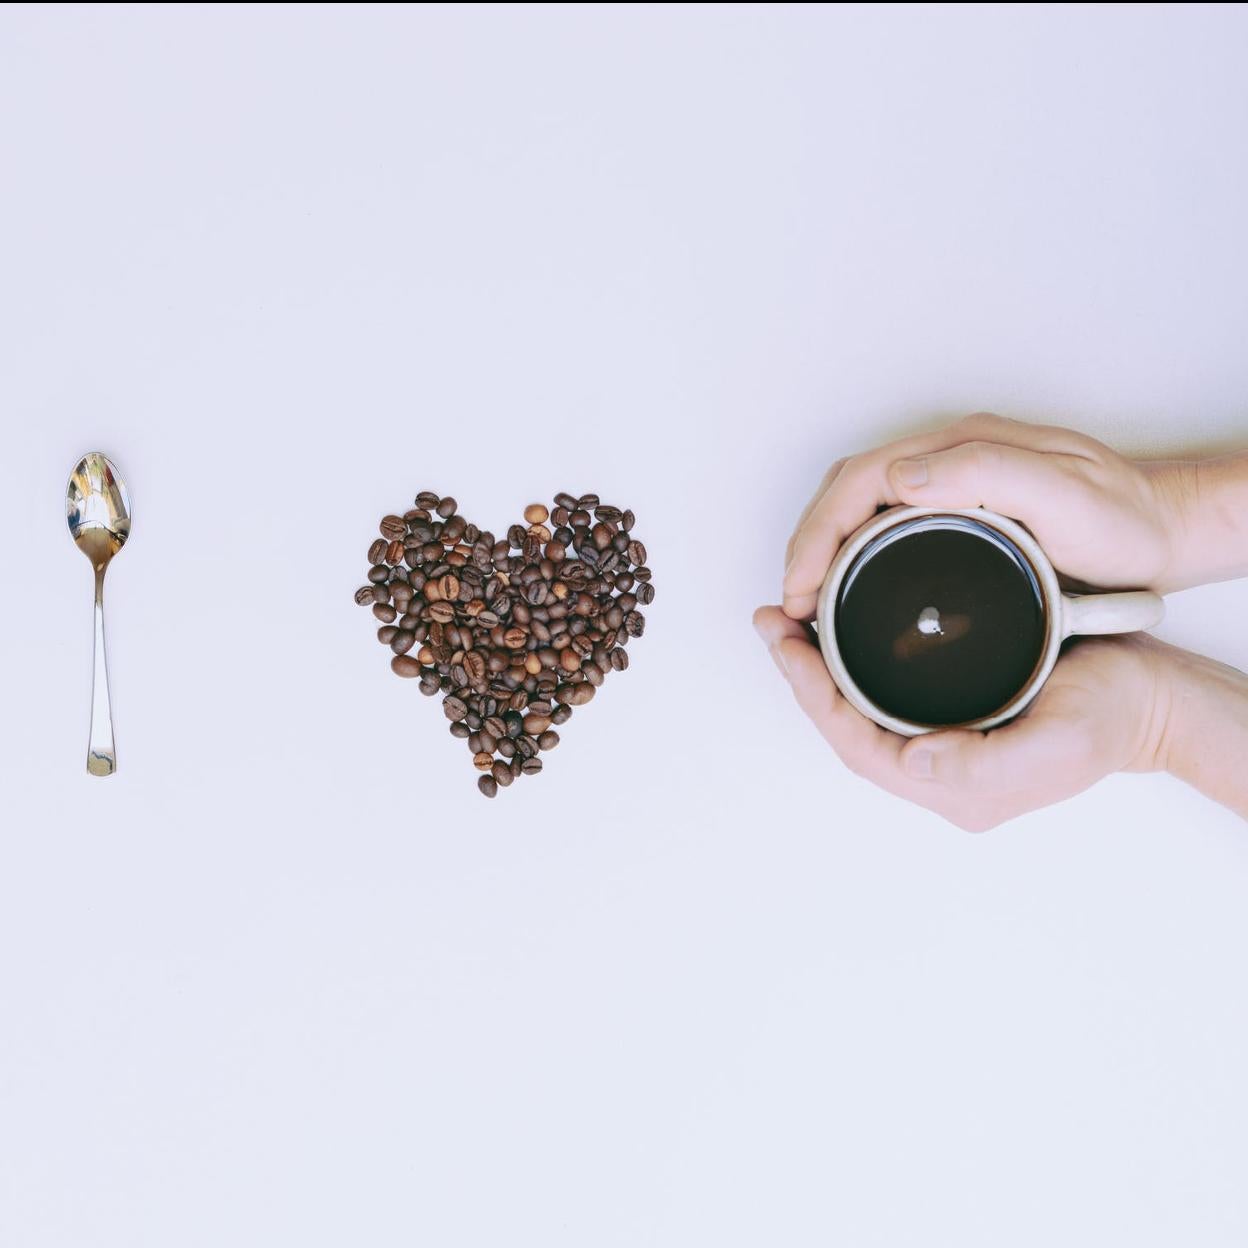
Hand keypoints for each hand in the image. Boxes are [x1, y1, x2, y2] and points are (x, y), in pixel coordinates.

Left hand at [753, 606, 1170, 831]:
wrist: (1151, 698)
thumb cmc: (1112, 717)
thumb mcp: (1059, 742)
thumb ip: (986, 763)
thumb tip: (917, 762)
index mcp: (955, 786)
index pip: (858, 745)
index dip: (815, 698)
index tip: (788, 647)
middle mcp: (939, 770)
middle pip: (846, 727)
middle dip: (801, 677)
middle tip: (771, 623)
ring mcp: (942, 742)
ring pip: (858, 709)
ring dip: (818, 668)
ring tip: (787, 622)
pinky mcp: (951, 712)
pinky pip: (882, 694)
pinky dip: (848, 662)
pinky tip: (833, 631)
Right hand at [782, 412, 1191, 618]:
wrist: (1164, 533)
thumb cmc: (1123, 522)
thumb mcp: (1063, 495)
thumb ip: (985, 472)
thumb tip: (899, 476)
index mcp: (962, 449)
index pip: (860, 480)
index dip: (818, 532)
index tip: (801, 584)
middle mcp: (949, 460)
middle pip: (848, 491)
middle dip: (807, 543)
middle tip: (792, 601)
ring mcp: (951, 484)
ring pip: (861, 509)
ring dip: (824, 549)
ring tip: (808, 598)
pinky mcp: (958, 511)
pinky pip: (884, 525)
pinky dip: (851, 555)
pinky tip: (849, 585)